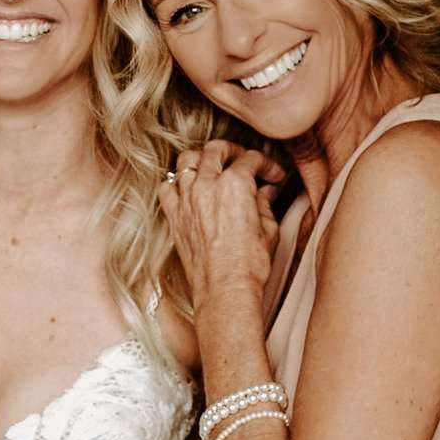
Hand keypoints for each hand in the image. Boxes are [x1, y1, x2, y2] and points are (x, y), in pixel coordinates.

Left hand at [159, 140, 280, 312]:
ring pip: (187, 161)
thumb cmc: (249, 265)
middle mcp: (206, 186)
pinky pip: (167, 188)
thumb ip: (265, 202)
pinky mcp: (174, 217)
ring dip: (202, 159)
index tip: (272, 176)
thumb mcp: (269, 229)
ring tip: (212, 166)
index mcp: (234, 184)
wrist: (225, 290)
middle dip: (233, 150)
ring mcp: (186, 200)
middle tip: (243, 160)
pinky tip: (187, 187)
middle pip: (216, 149)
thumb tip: (266, 192)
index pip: (251, 159)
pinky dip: (176, 182)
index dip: (266, 164)